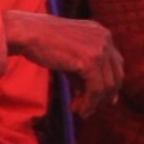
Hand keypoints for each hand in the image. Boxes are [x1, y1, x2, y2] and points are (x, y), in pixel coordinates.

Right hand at [3, 10, 124, 116]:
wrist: (26, 33)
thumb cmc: (42, 43)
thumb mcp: (70, 54)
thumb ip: (85, 72)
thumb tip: (98, 98)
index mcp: (101, 32)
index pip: (115, 63)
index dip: (111, 84)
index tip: (104, 100)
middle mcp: (104, 38)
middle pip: (116, 75)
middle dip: (105, 96)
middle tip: (89, 108)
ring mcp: (99, 49)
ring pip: (107, 86)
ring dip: (94, 103)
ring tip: (79, 111)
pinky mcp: (90, 60)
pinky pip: (96, 90)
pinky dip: (90, 103)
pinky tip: (79, 110)